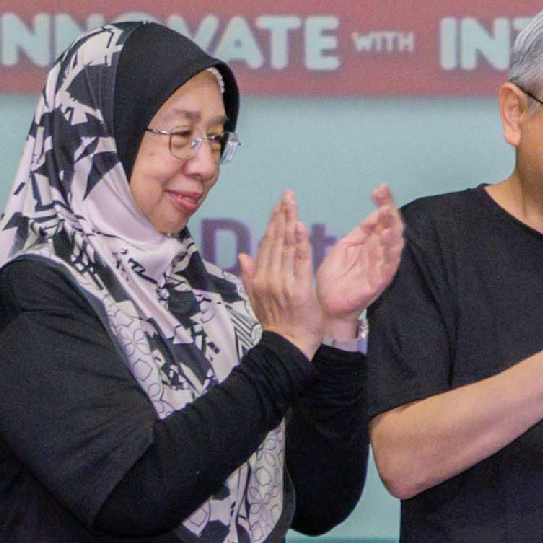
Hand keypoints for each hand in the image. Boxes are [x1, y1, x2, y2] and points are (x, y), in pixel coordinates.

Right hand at [240, 194, 325, 354]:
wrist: (288, 346)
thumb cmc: (279, 325)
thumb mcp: (258, 300)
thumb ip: (250, 277)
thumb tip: (243, 256)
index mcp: (260, 278)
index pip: (267, 244)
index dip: (273, 223)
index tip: (279, 206)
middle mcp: (269, 277)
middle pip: (276, 240)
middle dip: (281, 215)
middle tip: (287, 195)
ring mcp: (283, 283)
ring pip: (286, 247)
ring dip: (289, 222)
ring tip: (292, 203)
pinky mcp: (299, 289)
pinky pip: (299, 261)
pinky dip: (299, 243)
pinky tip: (299, 226)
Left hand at [312, 185, 404, 327]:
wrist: (327, 304)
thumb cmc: (336, 277)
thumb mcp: (346, 245)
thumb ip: (362, 231)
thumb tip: (376, 212)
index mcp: (371, 242)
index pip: (382, 219)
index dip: (383, 203)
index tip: (379, 188)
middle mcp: (380, 252)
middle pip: (392, 227)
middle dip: (389, 209)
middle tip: (383, 194)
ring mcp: (381, 267)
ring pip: (395, 244)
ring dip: (393, 227)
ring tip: (388, 212)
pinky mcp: (380, 281)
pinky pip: (389, 265)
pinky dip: (390, 250)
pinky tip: (387, 236)